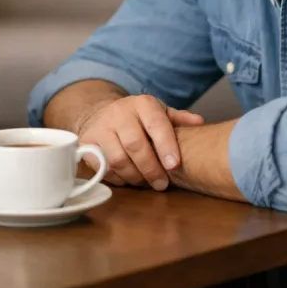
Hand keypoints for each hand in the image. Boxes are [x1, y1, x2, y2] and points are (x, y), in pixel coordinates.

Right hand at [76, 95, 203, 190]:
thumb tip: (199, 122)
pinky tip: (128, 178)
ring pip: (117, 160)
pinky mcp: (87, 143)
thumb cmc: (138, 119)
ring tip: (145, 182)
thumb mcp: (159, 113)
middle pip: (135, 145)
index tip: (174, 165)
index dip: (166, 146)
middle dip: (151, 168)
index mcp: (142, 104)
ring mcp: (100, 127)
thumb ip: (178, 119)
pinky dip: (118, 178)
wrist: (101, 114)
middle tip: (161, 183)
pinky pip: (103, 168)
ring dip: (135, 176)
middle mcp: (119, 112)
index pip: (156, 124)